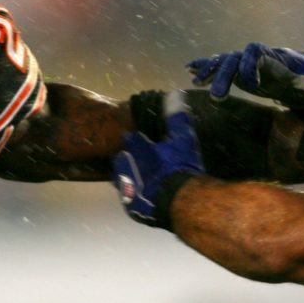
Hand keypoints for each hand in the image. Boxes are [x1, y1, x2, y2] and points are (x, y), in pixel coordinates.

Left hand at [113, 92, 203, 228]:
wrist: (181, 202)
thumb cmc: (181, 166)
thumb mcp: (182, 139)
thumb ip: (177, 117)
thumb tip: (176, 95)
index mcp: (136, 149)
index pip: (130, 139)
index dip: (135, 140)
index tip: (140, 140)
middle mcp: (126, 168)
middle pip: (121, 161)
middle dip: (127, 159)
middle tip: (139, 161)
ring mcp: (127, 189)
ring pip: (121, 181)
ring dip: (128, 178)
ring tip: (140, 180)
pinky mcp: (131, 208)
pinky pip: (129, 200)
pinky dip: (136, 197)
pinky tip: (145, 198)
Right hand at [188, 42, 303, 109]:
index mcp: (275, 57)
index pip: (256, 53)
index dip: (250, 64)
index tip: (250, 83)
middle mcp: (257, 57)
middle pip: (236, 58)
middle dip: (224, 74)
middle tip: (216, 95)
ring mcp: (247, 64)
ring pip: (224, 62)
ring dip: (210, 70)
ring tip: (196, 81)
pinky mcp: (239, 73)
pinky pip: (220, 68)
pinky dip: (205, 68)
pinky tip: (189, 72)